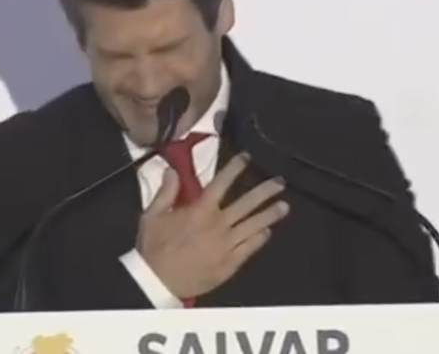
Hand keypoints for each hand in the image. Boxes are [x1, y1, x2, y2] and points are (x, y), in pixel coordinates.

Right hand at [136, 153, 288, 298]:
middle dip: (266, 190)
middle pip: (247, 203)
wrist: (158, 282)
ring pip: (254, 225)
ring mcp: (228, 244)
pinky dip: (260, 238)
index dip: (235, 168)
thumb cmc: (154, 247)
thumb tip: (173, 170)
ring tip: (285, 206)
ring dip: (270, 214)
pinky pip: (250, 248)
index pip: (222, 183)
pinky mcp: (231, 263)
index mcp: (201, 210)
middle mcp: (219, 224)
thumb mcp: (152, 215)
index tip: (247, 157)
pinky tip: (267, 232)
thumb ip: (166, 192)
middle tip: (280, 182)